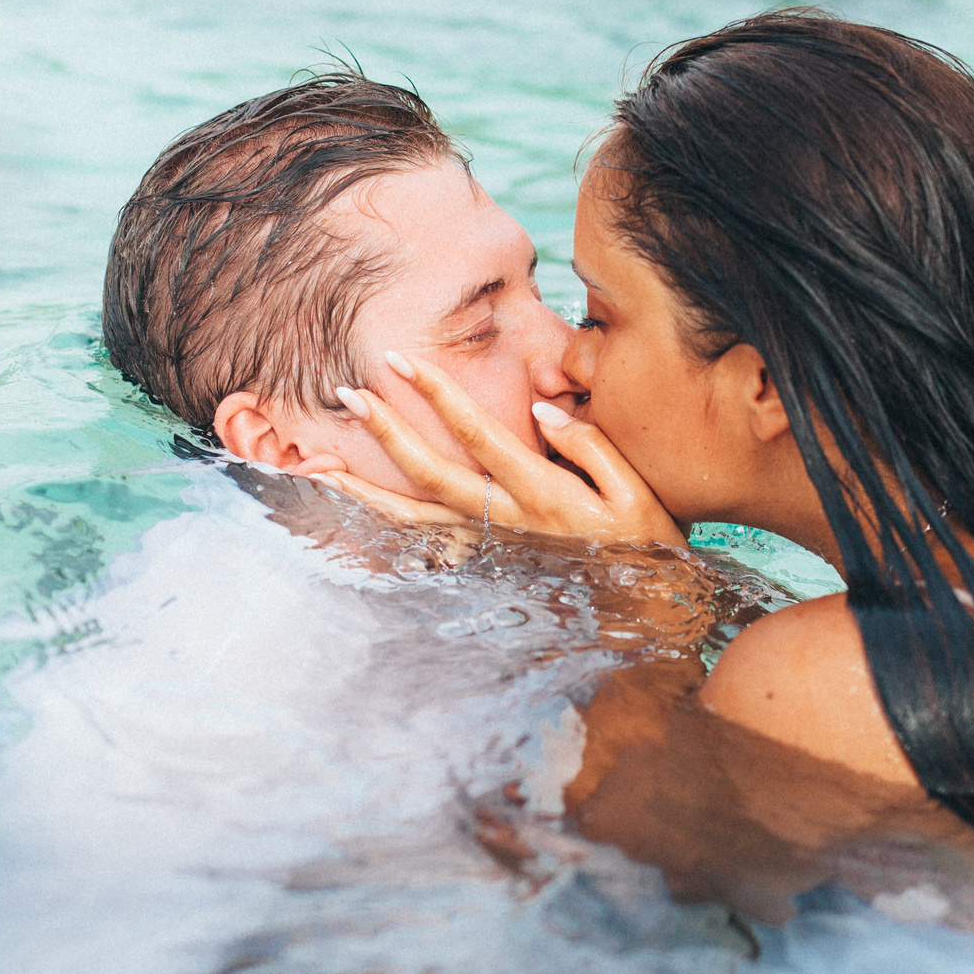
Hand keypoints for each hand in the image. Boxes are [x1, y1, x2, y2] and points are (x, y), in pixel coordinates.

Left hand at [322, 351, 683, 549]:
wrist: (649, 612)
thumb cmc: (648, 543)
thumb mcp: (637, 489)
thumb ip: (588, 445)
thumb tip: (540, 412)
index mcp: (542, 494)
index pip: (478, 435)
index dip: (439, 395)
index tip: (404, 361)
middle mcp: (507, 522)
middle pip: (430, 473)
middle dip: (386, 431)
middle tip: (348, 393)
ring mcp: (491, 547)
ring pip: (414, 519)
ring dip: (367, 489)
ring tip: (324, 463)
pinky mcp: (487, 563)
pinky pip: (426, 545)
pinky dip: (387, 530)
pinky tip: (361, 514)